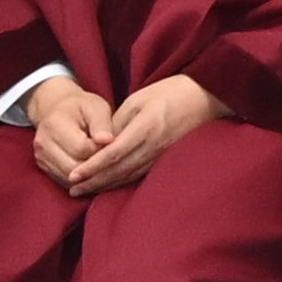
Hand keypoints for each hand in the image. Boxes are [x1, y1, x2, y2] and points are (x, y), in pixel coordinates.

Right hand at [23, 78, 124, 184]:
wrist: (57, 109)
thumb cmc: (81, 107)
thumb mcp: (96, 107)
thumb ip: (102, 123)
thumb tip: (108, 140)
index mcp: (55, 124)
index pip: (81, 148)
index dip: (102, 150)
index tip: (114, 145)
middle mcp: (43, 143)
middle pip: (73, 168)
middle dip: (96, 166)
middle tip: (111, 158)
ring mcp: (41, 156)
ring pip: (69, 178)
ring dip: (89, 176)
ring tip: (104, 164)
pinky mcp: (43, 166)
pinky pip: (64, 181)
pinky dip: (80, 180)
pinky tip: (93, 170)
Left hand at [70, 78, 219, 196]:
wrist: (208, 97)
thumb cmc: (172, 91)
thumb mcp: (139, 99)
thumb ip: (118, 122)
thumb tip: (98, 143)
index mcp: (145, 128)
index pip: (113, 154)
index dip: (92, 167)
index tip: (73, 175)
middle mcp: (154, 147)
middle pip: (119, 171)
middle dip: (94, 182)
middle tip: (73, 189)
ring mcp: (162, 155)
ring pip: (129, 176)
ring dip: (106, 185)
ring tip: (85, 190)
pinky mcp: (167, 158)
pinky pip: (140, 174)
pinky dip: (121, 181)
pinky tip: (110, 184)